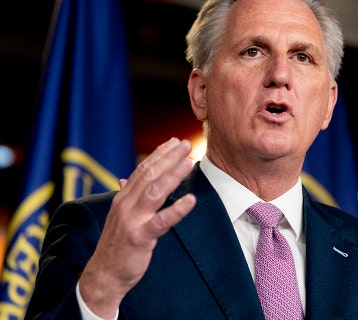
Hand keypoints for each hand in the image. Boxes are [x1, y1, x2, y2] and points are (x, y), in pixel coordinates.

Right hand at [78, 138, 196, 318]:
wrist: (104, 275)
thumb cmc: (116, 246)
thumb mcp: (120, 217)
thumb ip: (127, 196)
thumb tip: (126, 178)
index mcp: (123, 198)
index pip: (142, 170)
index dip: (159, 154)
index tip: (175, 142)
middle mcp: (126, 205)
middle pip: (149, 175)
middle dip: (169, 158)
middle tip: (186, 144)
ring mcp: (132, 220)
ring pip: (154, 192)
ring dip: (173, 175)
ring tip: (189, 162)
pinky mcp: (140, 237)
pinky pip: (161, 221)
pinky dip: (177, 210)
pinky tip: (190, 200)